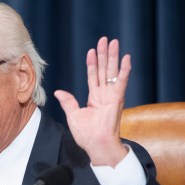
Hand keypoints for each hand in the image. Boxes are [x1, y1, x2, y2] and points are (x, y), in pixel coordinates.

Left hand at [54, 37, 128, 166]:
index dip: (92, 63)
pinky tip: (126, 58)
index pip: (93, 76)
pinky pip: (121, 81)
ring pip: (111, 71)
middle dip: (104, 54)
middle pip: (103, 69)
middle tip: (105, 40)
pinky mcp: (117, 99)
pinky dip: (124, 70)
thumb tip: (58, 92)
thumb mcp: (73, 115)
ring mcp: (111, 95)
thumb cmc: (87, 135)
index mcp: (95, 98)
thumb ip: (68, 102)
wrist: (96, 145)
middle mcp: (104, 94)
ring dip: (113, 57)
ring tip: (114, 42)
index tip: (91, 51)